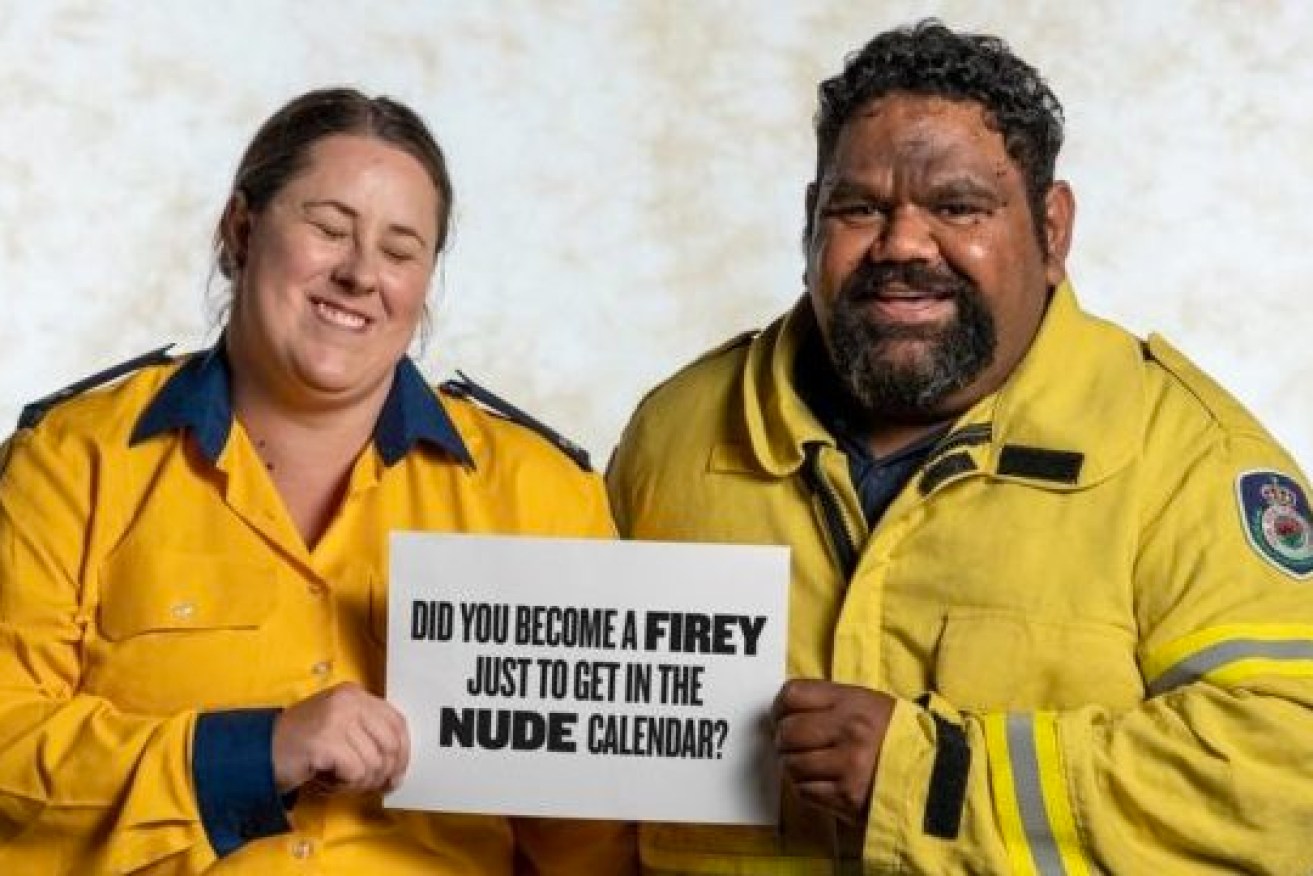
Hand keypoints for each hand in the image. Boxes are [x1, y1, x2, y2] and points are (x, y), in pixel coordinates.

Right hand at [272, 682, 409, 795]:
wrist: (257, 753)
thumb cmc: (301, 745)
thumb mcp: (339, 728)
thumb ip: (368, 735)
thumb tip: (399, 764)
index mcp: (354, 694)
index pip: (397, 722)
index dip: (403, 752)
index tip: (397, 773)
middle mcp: (348, 700)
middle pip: (390, 744)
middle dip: (384, 772)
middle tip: (369, 786)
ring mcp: (336, 718)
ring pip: (374, 762)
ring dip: (360, 782)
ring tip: (339, 781)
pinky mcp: (325, 741)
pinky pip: (356, 772)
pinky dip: (345, 785)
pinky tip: (329, 781)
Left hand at [771, 679, 893, 824]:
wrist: (935, 775)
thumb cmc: (898, 737)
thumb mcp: (870, 703)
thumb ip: (831, 703)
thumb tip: (786, 710)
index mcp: (853, 702)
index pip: (793, 695)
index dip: (780, 706)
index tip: (782, 715)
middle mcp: (849, 731)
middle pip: (787, 731)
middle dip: (784, 740)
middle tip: (793, 744)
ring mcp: (847, 766)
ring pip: (791, 764)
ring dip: (794, 766)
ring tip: (808, 764)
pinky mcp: (847, 798)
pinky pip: (804, 791)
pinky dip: (806, 788)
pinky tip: (820, 782)